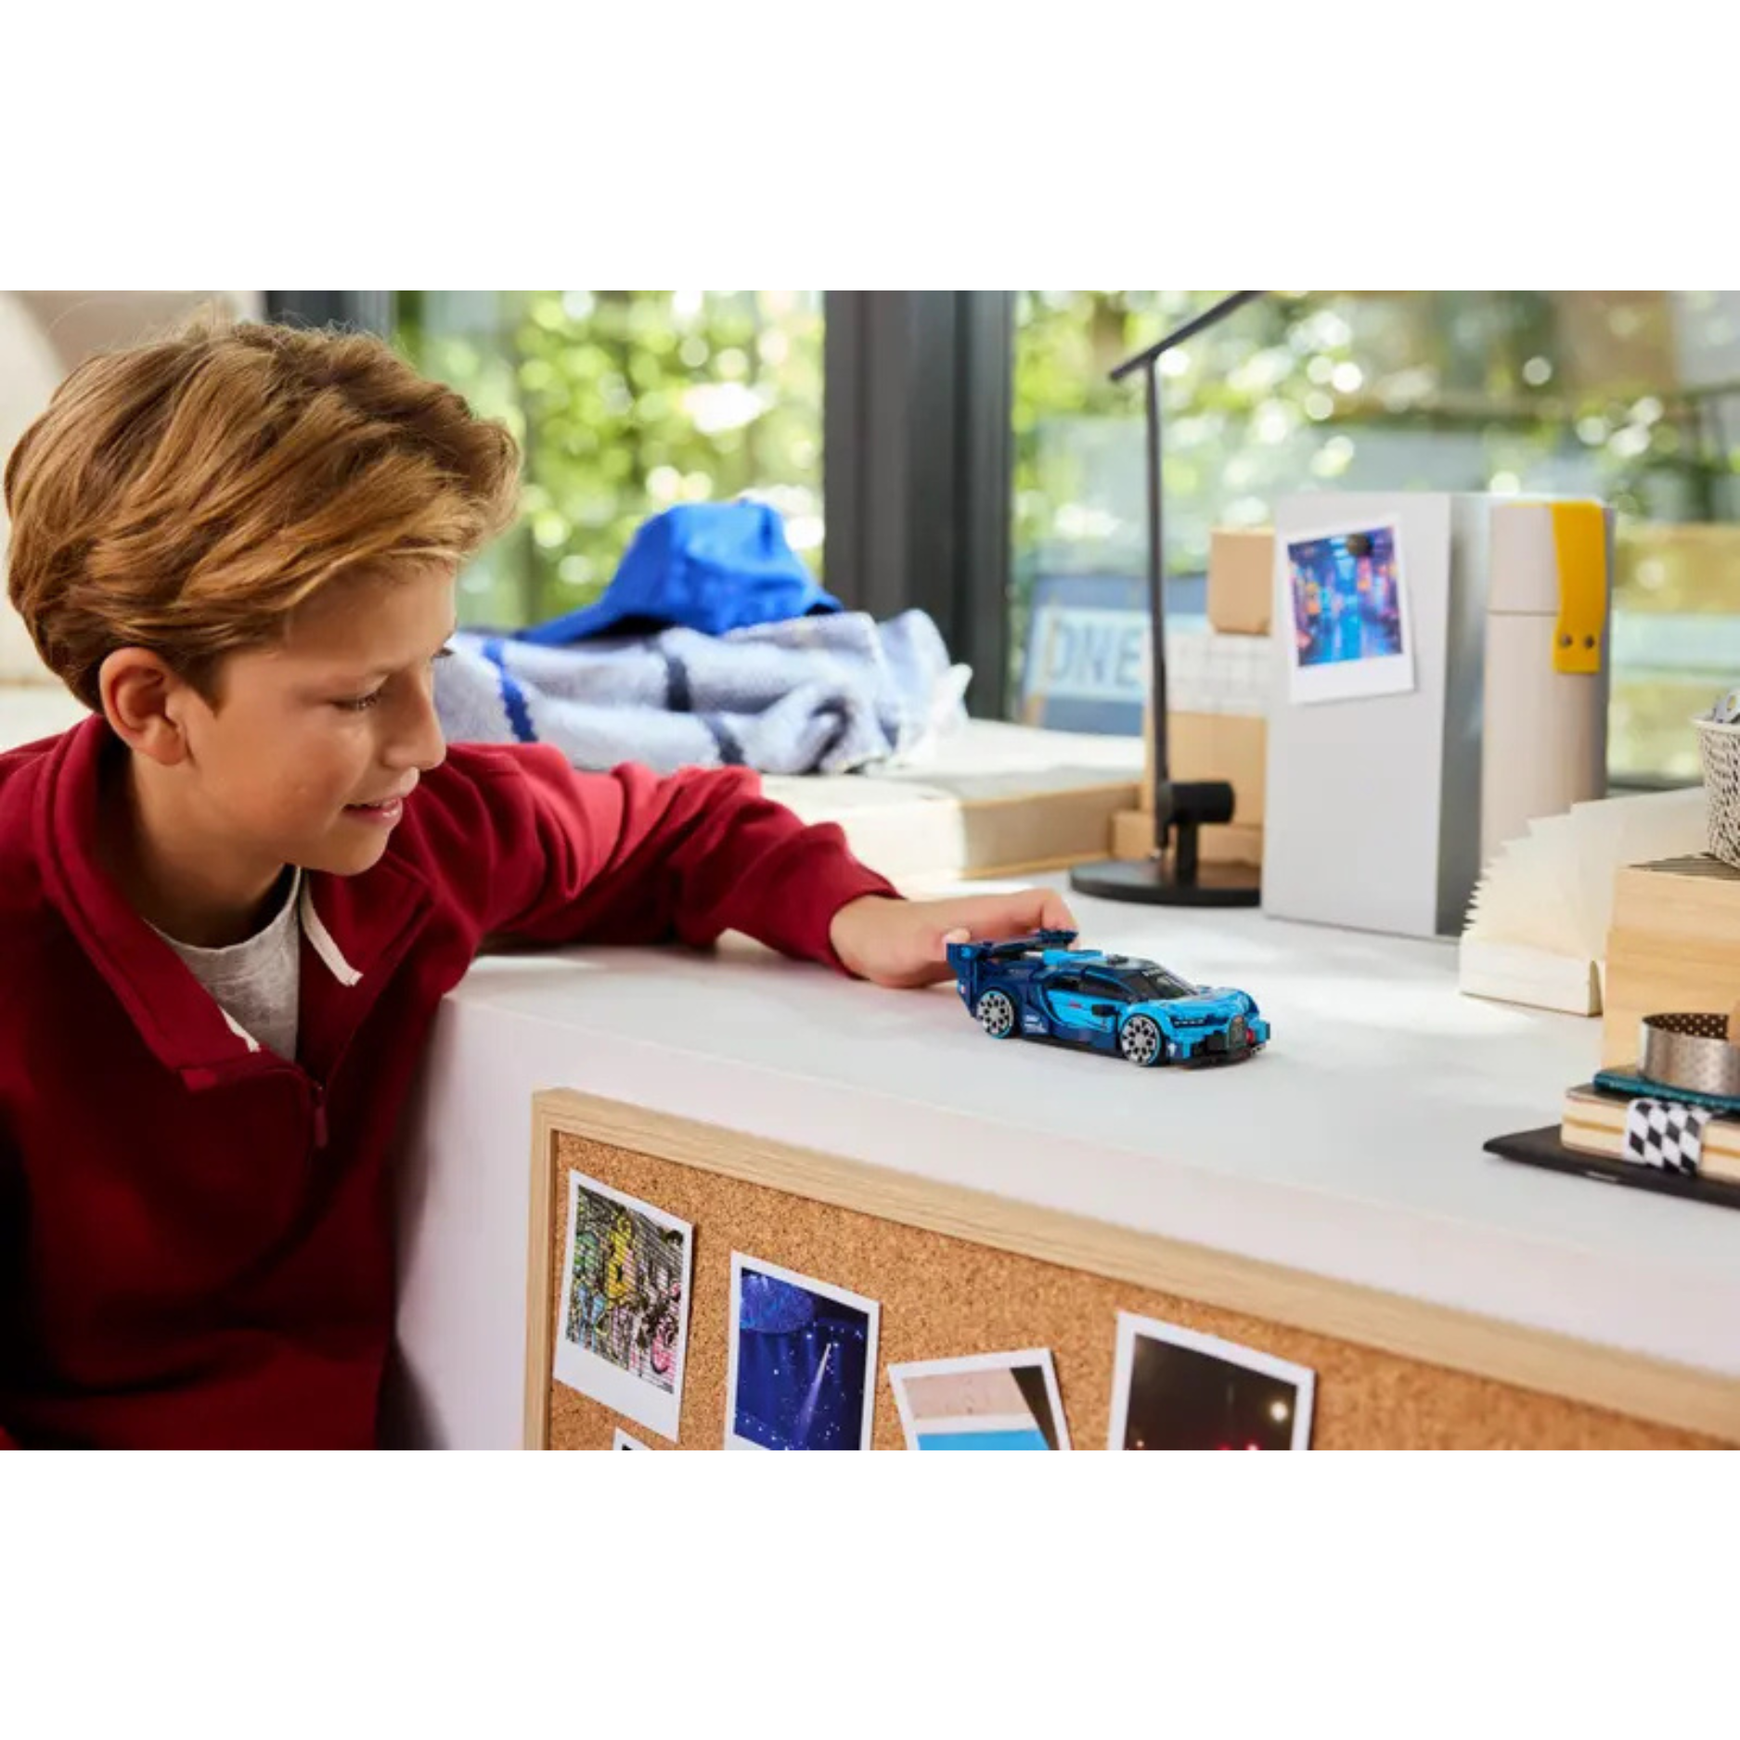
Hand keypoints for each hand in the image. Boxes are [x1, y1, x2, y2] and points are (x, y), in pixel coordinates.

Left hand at [828, 888, 1077, 989]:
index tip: (1067, 953)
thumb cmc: (886, 933)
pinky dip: (1018, 986)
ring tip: (1043, 1000)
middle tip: (1062, 987)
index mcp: (986, 912)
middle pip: (1046, 933)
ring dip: (1042, 975)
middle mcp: (993, 926)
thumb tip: (960, 939)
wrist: (866, 941)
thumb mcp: (909, 941)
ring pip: (1031, 954)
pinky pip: (1009, 971)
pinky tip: (1010, 1004)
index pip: (1042, 903)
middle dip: (1061, 958)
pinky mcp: (977, 963)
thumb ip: (934, 940)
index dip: (1064, 923)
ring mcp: (986, 944)